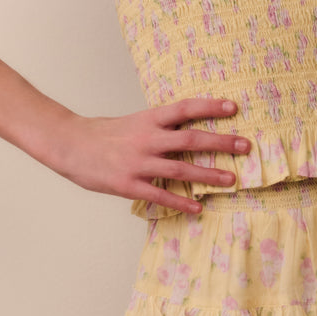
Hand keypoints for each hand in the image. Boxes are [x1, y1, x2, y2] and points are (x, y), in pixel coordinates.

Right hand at [49, 98, 249, 213]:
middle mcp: (147, 138)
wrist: (70, 145)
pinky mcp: (128, 184)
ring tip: (232, 179)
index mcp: (149, 118)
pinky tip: (197, 208)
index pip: (185, 108)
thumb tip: (188, 127)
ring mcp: (139, 162)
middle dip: (221, 142)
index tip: (234, 107)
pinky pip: (160, 195)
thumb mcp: (135, 121)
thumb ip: (159, 126)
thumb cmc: (105, 133)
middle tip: (246, 145)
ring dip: (208, 174)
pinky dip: (180, 202)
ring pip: (180, 168)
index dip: (210, 107)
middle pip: (190, 138)